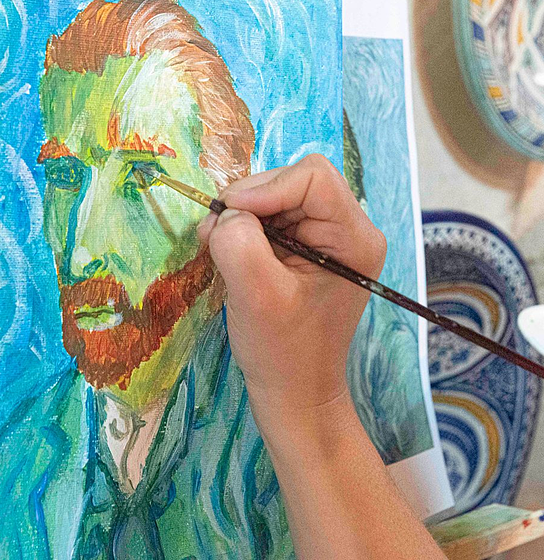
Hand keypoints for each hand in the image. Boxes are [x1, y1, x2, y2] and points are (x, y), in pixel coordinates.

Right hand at [198, 154, 386, 413]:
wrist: (294, 391)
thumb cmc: (283, 353)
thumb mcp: (257, 297)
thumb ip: (240, 244)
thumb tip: (227, 214)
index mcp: (355, 238)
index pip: (313, 177)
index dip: (266, 187)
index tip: (228, 217)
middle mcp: (347, 229)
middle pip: (292, 182)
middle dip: (248, 203)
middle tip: (214, 235)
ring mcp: (327, 238)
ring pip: (276, 197)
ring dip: (241, 217)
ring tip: (217, 247)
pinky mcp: (306, 248)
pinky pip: (271, 217)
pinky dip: (244, 229)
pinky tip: (228, 253)